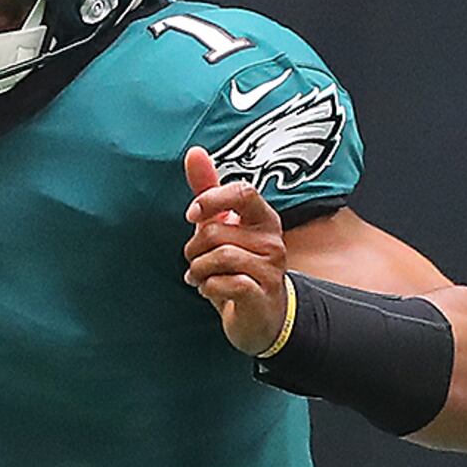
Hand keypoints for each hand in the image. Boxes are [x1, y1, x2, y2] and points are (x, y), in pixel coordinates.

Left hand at [182, 145, 293, 355]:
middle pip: (217, 231)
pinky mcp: (263, 294)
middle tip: (195, 261)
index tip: (193, 216)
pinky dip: (208, 287)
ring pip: (218, 257)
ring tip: (200, 278)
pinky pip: (225, 283)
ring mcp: (271, 268)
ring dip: (198, 271)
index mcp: (263, 218)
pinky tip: (210, 291)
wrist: (261, 315)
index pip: (243, 192)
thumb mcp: (223, 226)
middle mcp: (273, 240)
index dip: (211, 200)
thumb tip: (194, 152)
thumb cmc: (240, 266)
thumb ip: (209, 190)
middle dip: (193, 249)